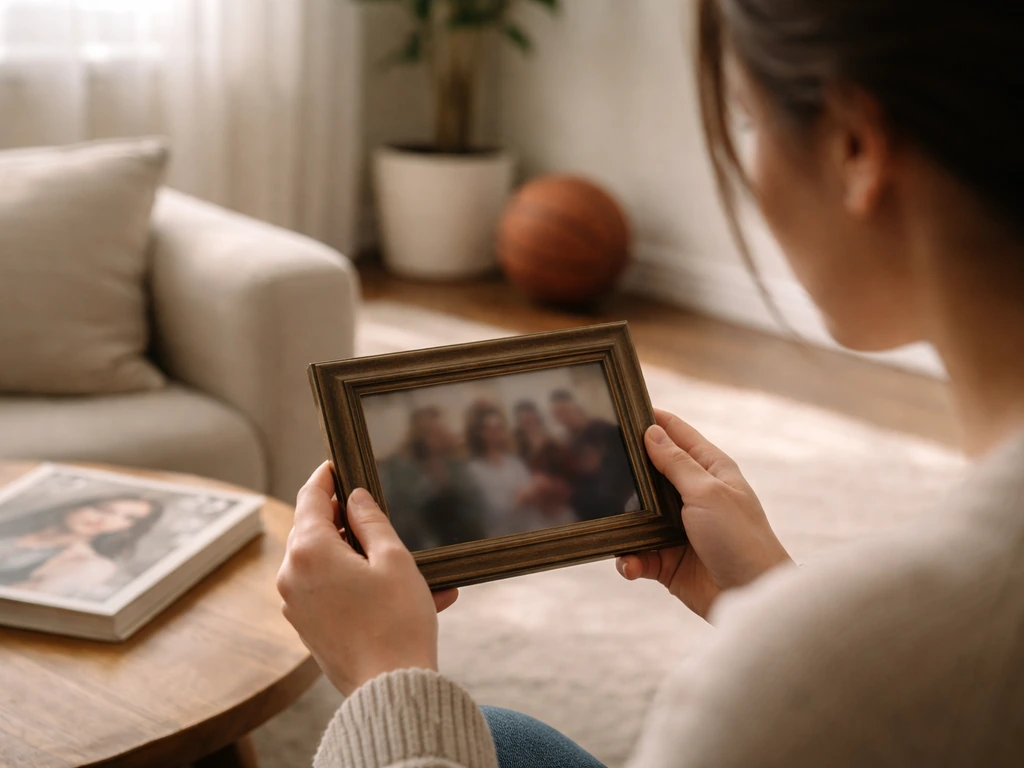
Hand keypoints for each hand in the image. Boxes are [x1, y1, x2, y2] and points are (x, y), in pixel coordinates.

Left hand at [277, 462, 458, 695]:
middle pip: (314, 531)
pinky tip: (398, 593)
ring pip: (325, 564)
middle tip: (375, 515)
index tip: (336, 465)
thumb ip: (371, 521)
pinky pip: (330, 593)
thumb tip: (355, 498)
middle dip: (346, 521)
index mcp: (309, 550)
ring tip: (407, 566)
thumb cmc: (397, 622)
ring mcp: (295, 605)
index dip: (325, 478)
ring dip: (360, 558)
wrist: (390, 689)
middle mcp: (292, 575)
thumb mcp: (394, 559)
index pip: (311, 498)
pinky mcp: (306, 628)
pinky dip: (358, 586)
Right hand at [616, 409, 791, 619]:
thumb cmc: (740, 539)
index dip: (650, 420)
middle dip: (623, 473)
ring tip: (611, 525)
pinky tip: (630, 563)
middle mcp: (692, 495)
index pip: (676, 434)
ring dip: (623, 523)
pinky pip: (638, 552)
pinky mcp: (667, 559)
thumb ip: (676, 464)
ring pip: (637, 515)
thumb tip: (652, 431)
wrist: (751, 598)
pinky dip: (630, 558)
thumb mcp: (707, 493)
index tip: (617, 409)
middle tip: (591, 467)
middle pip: (649, 473)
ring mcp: (678, 528)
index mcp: (709, 470)